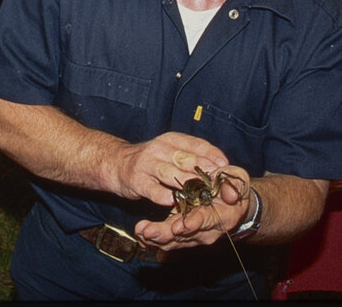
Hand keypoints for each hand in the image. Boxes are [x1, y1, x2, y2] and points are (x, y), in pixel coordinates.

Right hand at [109, 133, 230, 208]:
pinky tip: (173, 202)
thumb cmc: (150, 160)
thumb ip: (191, 156)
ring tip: (200, 192)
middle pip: (185, 158)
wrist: (116, 163)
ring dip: (186, 183)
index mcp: (171, 140)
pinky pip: (152, 190)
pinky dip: (163, 196)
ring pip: (170, 173)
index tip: (225, 166)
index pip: (196, 144)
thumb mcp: (170, 151)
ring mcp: (147, 165)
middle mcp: (159, 149)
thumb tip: (220, 166)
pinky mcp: (136, 181)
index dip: (212, 154)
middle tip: (216, 181)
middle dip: (202, 169)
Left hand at [134, 163, 252, 251]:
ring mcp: (194, 234)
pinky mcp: (183, 233)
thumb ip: (236, 185)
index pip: (206, 221)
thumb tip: (230, 194)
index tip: (180, 226)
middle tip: (149, 232)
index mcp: (223, 217)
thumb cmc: (234, 187)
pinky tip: (141, 234)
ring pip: (174, 240)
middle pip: (185, 235)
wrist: (233, 202)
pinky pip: (168, 240)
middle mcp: (208, 230)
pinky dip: (154, 238)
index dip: (194, 223)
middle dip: (166, 234)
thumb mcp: (239, 180)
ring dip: (156, 237)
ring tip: (141, 231)